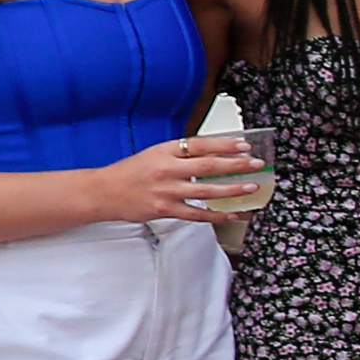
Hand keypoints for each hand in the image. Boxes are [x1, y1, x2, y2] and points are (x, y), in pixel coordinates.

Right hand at [98, 133, 261, 228]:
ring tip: (251, 187)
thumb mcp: (155, 154)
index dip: (225, 144)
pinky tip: (232, 214)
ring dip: (232, 189)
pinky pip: (197, 214)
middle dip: (236, 165)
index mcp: (165, 151)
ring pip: (206, 190)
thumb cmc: (130, 172)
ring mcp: (166, 191)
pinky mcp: (165, 210)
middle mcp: (167, 169)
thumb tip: (213, 154)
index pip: (201, 145)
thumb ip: (181, 155)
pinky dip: (217, 215)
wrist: (103, 192)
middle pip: (208, 166)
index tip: (245, 145)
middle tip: (256, 164)